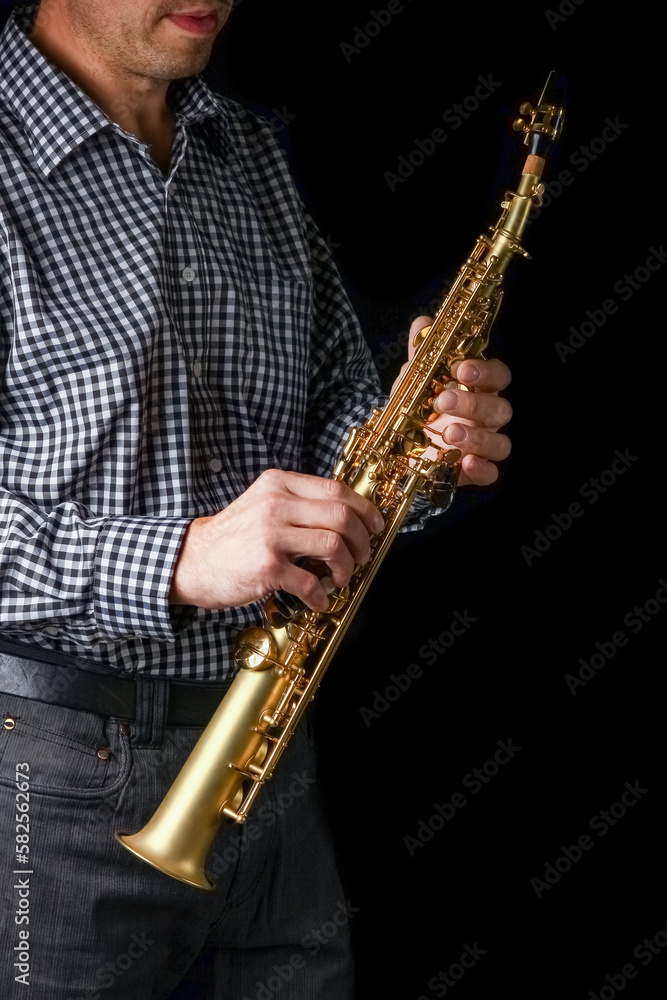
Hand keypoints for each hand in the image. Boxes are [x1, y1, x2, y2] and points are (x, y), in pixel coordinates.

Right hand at [169, 469, 383, 611]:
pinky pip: (310, 582)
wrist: (192, 561)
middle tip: (363, 556)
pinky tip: (319, 600)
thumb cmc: (233, 537)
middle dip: (363, 540)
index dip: (365, 509)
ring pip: (333, 544)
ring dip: (347, 567)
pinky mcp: (266, 566)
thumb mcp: (263, 504)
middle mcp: (276, 504)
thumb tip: (347, 517)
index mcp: (279, 484)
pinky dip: (321, 596)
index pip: (337, 489)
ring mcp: (270, 534)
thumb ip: (298, 503)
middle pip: (342, 516)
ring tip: (341, 578)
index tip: (375, 526)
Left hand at [392, 316, 512, 486]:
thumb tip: (423, 323)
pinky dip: (481, 470)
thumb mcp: (414, 380)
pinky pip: (491, 474)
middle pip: (501, 409)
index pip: (498, 376)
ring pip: (501, 443)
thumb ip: (421, 353)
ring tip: (448, 433)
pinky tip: (465, 463)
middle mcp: (486, 417)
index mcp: (478, 389)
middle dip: (474, 403)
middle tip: (443, 400)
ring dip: (478, 437)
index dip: (486, 371)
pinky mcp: (471, 472)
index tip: (460, 368)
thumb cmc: (416, 407)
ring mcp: (482, 446)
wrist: (398, 445)